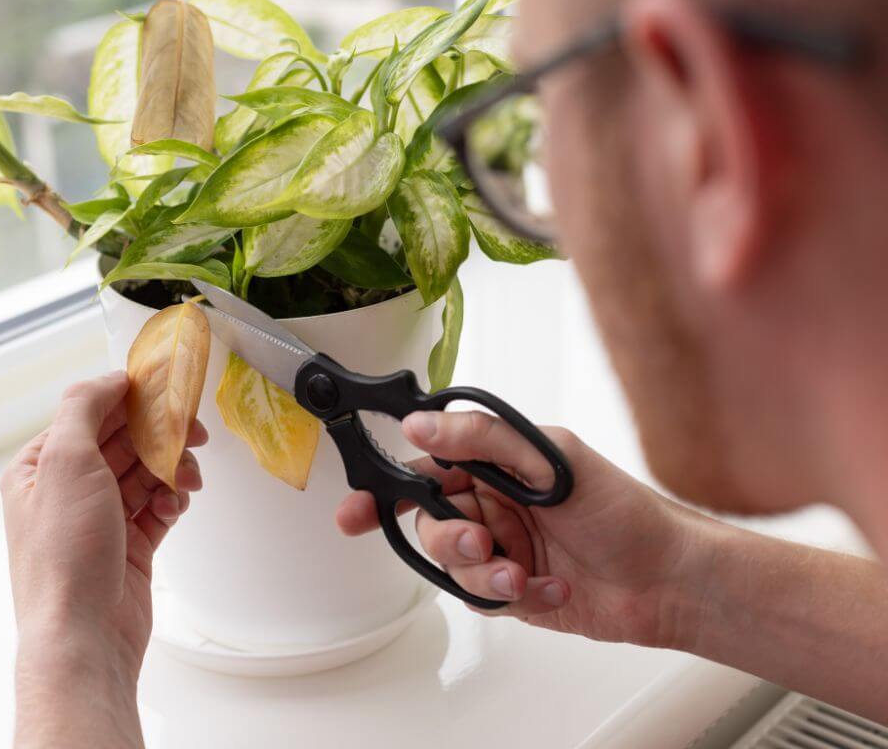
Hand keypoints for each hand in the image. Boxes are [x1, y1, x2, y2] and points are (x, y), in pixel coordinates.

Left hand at [0, 371, 205, 681]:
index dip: (128, 401)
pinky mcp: (128, 548)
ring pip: (144, 475)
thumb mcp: (65, 462)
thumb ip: (84, 408)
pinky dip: (171, 501)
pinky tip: (177, 505)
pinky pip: (156, 509)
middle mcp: (65, 493)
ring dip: (170, 469)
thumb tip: (109, 378)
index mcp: (38, 470)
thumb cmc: (65, 556)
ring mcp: (98, 522)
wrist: (85, 636)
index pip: (87, 415)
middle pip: (121, 443)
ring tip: (189, 477)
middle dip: (158, 435)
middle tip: (192, 432)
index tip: (165, 391)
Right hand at [336, 411, 713, 647]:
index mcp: (496, 463)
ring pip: (452, 566)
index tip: (353, 512)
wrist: (670, 580)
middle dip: (450, 540)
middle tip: (482, 544)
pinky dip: (512, 596)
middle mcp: (492, 504)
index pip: (424, 468)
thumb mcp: (551, 460)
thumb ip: (482, 439)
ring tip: (523, 574)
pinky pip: (480, 598)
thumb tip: (419, 424)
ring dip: (484, 573)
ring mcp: (501, 548)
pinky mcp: (511, 590)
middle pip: (430, 523)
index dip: (382, 489)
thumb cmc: (624, 510)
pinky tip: (551, 587)